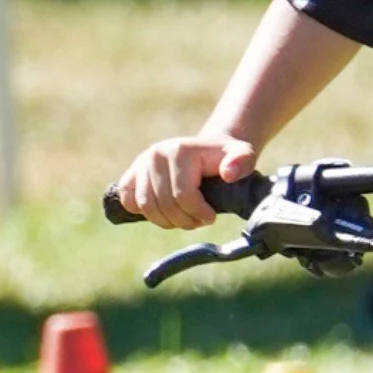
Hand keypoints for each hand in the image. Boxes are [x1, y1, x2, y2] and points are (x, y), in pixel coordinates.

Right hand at [114, 134, 260, 229]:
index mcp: (179, 151)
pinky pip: (129, 201)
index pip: (183, 195)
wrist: (208, 152)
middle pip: (164, 204)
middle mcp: (155, 155)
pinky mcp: (131, 174)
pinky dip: (145, 213)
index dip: (198, 213)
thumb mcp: (243, 155)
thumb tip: (229, 174)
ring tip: (185, 219)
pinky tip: (165, 213)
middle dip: (184, 220)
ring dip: (167, 221)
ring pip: (146, 207)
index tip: (211, 217)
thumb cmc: (226, 158)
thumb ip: (243, 161)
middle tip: (199, 221)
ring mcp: (140, 164)